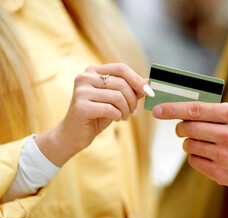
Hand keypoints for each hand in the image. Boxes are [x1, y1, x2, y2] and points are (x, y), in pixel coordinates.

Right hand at [35, 63, 153, 166]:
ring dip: (126, 109)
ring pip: (117, 96)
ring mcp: (81, 91)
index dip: (137, 80)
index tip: (149, 92)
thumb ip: (130, 89)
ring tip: (124, 116)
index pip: (121, 68)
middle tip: (133, 111)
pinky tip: (116, 119)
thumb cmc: (97, 114)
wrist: (74, 134)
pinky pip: (110, 109)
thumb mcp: (116, 99)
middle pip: (121, 83)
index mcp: (93, 71)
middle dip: (132, 99)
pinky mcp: (81, 106)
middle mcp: (85, 77)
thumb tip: (149, 82)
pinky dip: (118, 115)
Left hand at [153, 102, 227, 192]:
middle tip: (184, 127)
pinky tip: (209, 154)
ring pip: (188, 145)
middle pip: (188, 128)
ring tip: (204, 142)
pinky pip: (194, 161)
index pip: (195, 110)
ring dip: (190, 142)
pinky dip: (196, 156)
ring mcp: (224, 157)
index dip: (172, 109)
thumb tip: (185, 109)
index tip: (158, 110)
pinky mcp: (221, 174)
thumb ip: (216, 111)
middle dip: (181, 127)